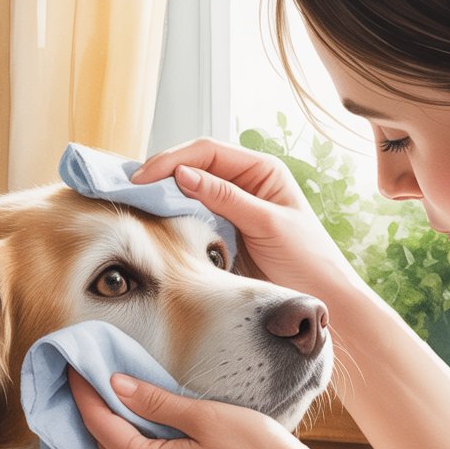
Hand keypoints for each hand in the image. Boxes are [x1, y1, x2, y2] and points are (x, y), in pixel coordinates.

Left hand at [68, 368, 326, 448]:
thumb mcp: (204, 416)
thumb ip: (156, 402)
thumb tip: (115, 386)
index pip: (101, 426)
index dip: (84, 395)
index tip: (72, 367)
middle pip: (110, 444)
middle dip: (93, 410)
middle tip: (83, 376)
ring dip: (116, 425)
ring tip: (108, 393)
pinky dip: (138, 440)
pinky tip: (144, 420)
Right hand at [130, 137, 362, 298]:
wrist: (322, 297)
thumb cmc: (308, 259)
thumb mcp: (267, 224)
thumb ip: (226, 198)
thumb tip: (181, 174)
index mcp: (261, 170)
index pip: (208, 151)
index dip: (172, 159)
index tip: (143, 177)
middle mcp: (245, 183)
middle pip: (193, 166)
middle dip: (161, 173)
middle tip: (127, 188)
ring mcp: (232, 208)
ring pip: (188, 191)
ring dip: (162, 194)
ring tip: (131, 201)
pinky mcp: (224, 233)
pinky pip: (192, 217)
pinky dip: (171, 217)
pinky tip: (152, 221)